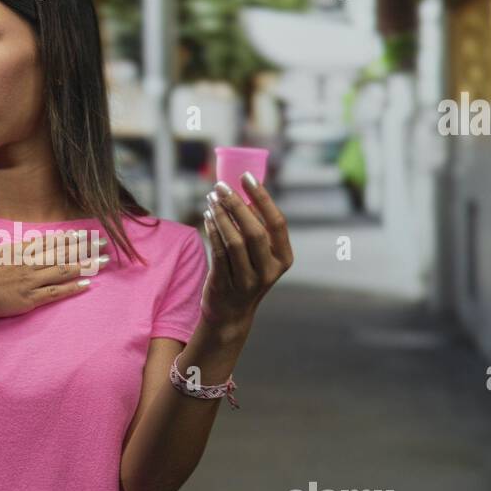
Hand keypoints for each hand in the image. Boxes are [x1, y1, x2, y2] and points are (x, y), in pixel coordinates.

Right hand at [0, 222, 110, 320]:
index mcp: (14, 250)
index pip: (47, 241)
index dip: (68, 237)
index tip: (84, 233)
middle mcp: (27, 262)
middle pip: (62, 252)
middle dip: (85, 246)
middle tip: (105, 242)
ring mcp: (30, 280)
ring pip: (64, 270)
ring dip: (86, 264)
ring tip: (105, 261)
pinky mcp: (30, 298)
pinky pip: (56, 292)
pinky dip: (72, 288)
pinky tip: (88, 284)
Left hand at [200, 174, 293, 335]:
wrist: (230, 314)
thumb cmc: (246, 274)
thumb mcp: (260, 256)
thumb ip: (256, 229)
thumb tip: (242, 191)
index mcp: (283, 258)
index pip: (277, 223)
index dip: (262, 197)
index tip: (246, 176)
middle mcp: (268, 271)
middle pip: (254, 231)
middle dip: (236, 205)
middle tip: (221, 186)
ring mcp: (247, 280)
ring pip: (234, 241)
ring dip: (221, 216)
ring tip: (211, 198)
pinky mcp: (226, 284)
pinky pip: (218, 252)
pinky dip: (212, 230)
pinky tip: (207, 216)